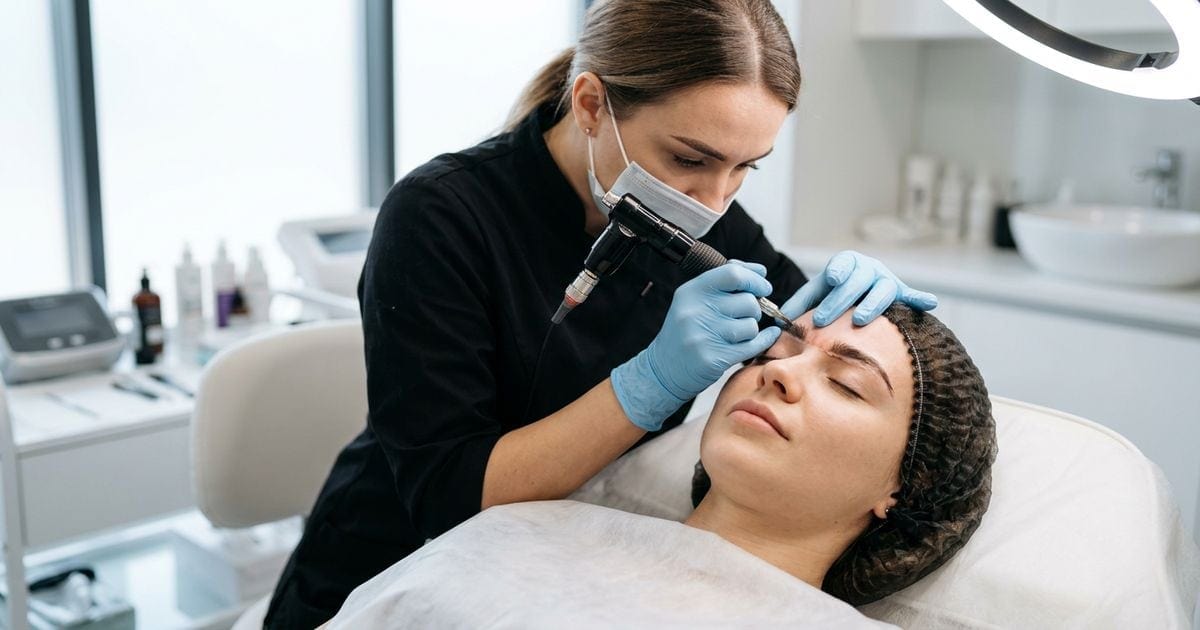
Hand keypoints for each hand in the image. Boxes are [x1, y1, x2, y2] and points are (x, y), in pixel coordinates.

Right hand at [611, 261, 781, 430]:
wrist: (664, 368)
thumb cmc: (686, 331)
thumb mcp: (694, 300)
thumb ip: (724, 282)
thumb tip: (760, 271)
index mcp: (692, 292)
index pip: (733, 274)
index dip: (754, 279)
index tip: (764, 287)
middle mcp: (696, 311)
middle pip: (747, 301)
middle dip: (754, 309)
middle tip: (745, 316)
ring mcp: (704, 336)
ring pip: (751, 325)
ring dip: (751, 329)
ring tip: (737, 333)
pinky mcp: (714, 358)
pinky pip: (753, 345)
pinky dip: (764, 341)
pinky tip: (764, 338)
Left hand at [781, 250, 937, 326]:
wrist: (855, 293)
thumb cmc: (832, 295)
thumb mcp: (815, 294)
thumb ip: (799, 304)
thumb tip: (777, 321)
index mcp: (846, 264)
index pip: (843, 262)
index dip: (838, 270)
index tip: (831, 279)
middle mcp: (868, 269)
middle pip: (858, 280)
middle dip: (840, 300)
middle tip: (823, 318)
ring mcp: (886, 280)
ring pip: (884, 288)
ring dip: (873, 304)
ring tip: (861, 320)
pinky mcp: (901, 294)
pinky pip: (911, 295)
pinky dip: (920, 298)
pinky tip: (930, 303)